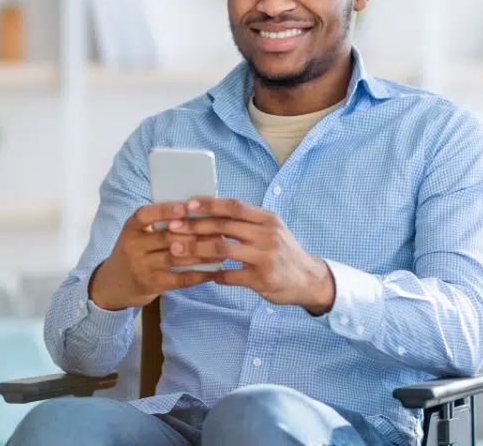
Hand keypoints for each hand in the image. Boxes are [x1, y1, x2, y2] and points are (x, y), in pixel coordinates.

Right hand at [89, 202, 218, 310]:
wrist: (113, 284)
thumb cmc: (134, 252)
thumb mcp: (137, 235)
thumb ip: (158, 224)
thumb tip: (196, 210)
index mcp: (131, 228)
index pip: (145, 215)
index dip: (164, 210)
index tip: (185, 207)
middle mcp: (133, 246)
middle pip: (166, 237)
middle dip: (195, 233)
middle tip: (219, 230)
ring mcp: (141, 267)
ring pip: (176, 258)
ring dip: (202, 254)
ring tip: (222, 249)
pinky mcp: (151, 284)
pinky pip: (179, 278)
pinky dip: (198, 274)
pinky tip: (213, 271)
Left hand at [167, 198, 335, 314]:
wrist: (309, 279)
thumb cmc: (284, 252)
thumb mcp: (272, 230)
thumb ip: (247, 222)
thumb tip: (212, 213)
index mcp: (268, 219)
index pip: (235, 206)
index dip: (210, 204)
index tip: (188, 205)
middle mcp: (268, 235)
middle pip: (224, 226)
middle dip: (195, 226)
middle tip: (173, 227)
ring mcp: (265, 258)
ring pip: (223, 249)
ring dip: (197, 249)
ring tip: (177, 250)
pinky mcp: (261, 279)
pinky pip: (230, 276)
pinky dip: (214, 274)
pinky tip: (203, 274)